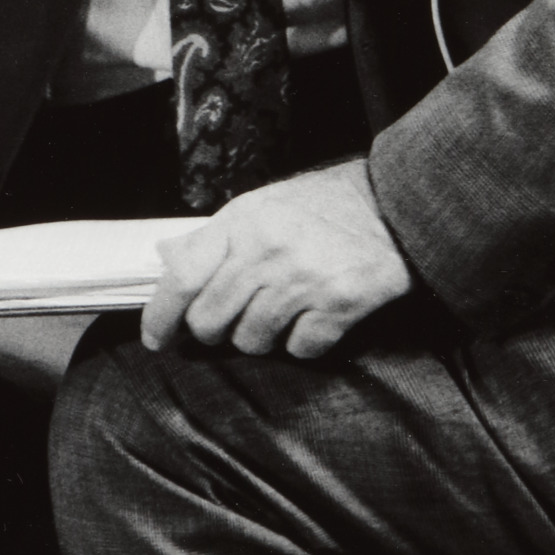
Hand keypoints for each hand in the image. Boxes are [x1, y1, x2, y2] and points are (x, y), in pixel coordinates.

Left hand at [142, 158, 412, 359]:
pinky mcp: (339, 306)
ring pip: (252, 341)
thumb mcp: (262, 205)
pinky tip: (315, 315)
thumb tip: (167, 259)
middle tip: (233, 317)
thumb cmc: (325, 204)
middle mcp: (267, 251)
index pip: (183, 278)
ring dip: (262, 335)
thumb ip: (216, 237)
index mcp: (243, 221)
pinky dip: (304, 341)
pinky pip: (300, 349)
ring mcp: (303, 281)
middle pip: (211, 322)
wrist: (397, 204)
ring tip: (282, 307)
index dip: (161, 315)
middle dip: (215, 330)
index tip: (156, 338)